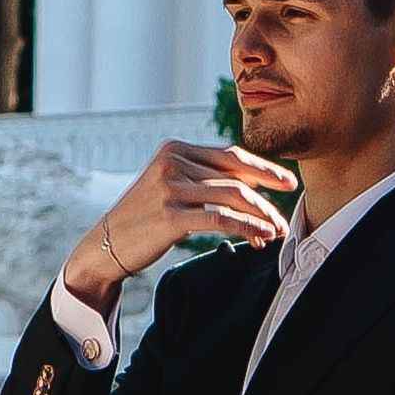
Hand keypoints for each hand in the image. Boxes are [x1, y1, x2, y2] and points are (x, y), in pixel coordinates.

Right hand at [59, 139, 295, 314]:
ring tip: (275, 231)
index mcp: (175, 149)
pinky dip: (246, 228)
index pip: (230, 155)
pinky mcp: (170, 215)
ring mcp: (170, 188)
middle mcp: (172, 162)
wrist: (106, 245)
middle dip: (267, 197)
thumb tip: (255, 183)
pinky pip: (220, 219)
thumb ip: (205, 179)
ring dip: (261, 216)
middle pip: (235, 176)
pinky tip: (260, 237)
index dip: (263, 168)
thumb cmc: (145, 218)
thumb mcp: (172, 187)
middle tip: (286, 213)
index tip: (287, 182)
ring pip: (232, 197)